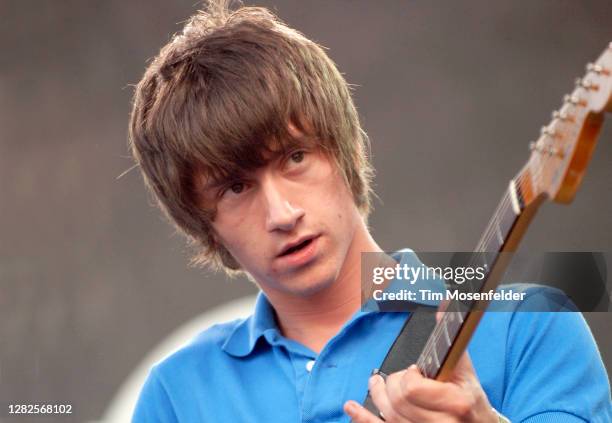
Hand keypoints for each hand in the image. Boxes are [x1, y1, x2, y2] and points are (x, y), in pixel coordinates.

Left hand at [343, 352, 497, 422]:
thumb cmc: (471, 401)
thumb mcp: (466, 373)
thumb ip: (452, 343)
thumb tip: (444, 309)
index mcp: (456, 403)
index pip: (412, 388)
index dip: (408, 376)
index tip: (415, 370)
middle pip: (398, 402)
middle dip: (394, 384)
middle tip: (401, 377)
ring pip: (388, 416)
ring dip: (377, 395)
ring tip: (375, 383)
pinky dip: (363, 418)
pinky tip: (351, 407)